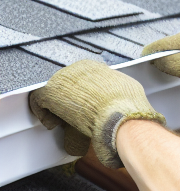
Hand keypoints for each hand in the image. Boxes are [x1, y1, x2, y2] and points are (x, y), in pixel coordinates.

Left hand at [30, 61, 165, 167]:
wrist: (123, 118)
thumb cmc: (130, 109)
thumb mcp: (128, 93)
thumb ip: (116, 93)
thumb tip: (115, 102)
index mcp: (96, 67)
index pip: (82, 79)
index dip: (81, 95)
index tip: (83, 107)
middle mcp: (79, 68)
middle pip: (67, 84)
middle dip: (70, 101)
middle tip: (73, 117)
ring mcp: (64, 78)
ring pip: (55, 93)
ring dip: (58, 107)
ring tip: (62, 121)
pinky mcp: (52, 91)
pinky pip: (40, 101)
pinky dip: (44, 113)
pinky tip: (52, 123)